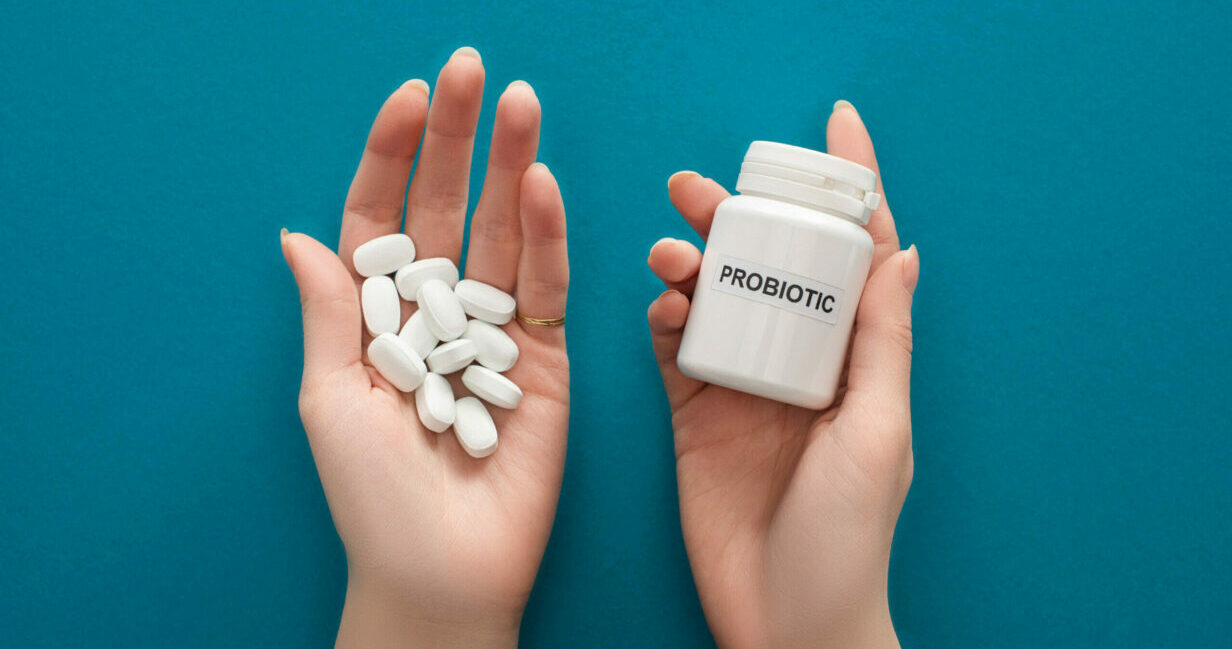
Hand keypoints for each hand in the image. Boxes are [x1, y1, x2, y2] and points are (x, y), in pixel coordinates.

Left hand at [281, 48, 568, 647]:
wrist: (443, 571)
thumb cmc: (373, 498)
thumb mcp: (329, 399)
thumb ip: (329, 314)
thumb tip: (296, 234)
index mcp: (377, 316)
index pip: (383, 218)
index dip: (392, 158)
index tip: (410, 99)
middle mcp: (436, 312)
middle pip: (449, 209)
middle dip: (460, 140)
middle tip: (475, 71)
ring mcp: (494, 331)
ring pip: (505, 233)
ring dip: (513, 166)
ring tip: (522, 104)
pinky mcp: (545, 359)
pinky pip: (546, 286)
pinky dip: (547, 237)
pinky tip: (539, 184)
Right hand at [646, 102, 917, 648]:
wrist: (785, 621)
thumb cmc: (848, 537)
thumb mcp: (878, 431)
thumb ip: (882, 342)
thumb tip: (902, 250)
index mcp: (857, 360)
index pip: (856, 259)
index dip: (848, 192)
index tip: (833, 129)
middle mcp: (800, 362)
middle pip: (772, 267)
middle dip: (740, 218)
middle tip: (698, 188)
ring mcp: (744, 386)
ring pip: (716, 299)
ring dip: (691, 264)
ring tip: (670, 251)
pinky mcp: (696, 415)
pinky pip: (676, 350)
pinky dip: (664, 318)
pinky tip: (661, 306)